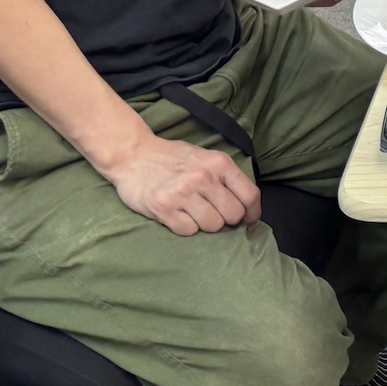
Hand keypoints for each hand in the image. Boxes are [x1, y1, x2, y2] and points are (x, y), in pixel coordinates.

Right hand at [101, 132, 260, 235]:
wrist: (133, 154)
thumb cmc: (172, 158)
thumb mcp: (205, 157)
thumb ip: (225, 176)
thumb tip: (246, 204)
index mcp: (219, 163)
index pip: (250, 195)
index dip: (253, 212)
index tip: (249, 220)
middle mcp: (204, 177)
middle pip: (234, 215)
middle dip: (226, 219)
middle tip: (214, 213)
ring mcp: (183, 192)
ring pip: (213, 226)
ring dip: (205, 224)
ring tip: (193, 211)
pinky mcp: (164, 207)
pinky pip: (189, 231)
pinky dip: (186, 227)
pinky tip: (177, 214)